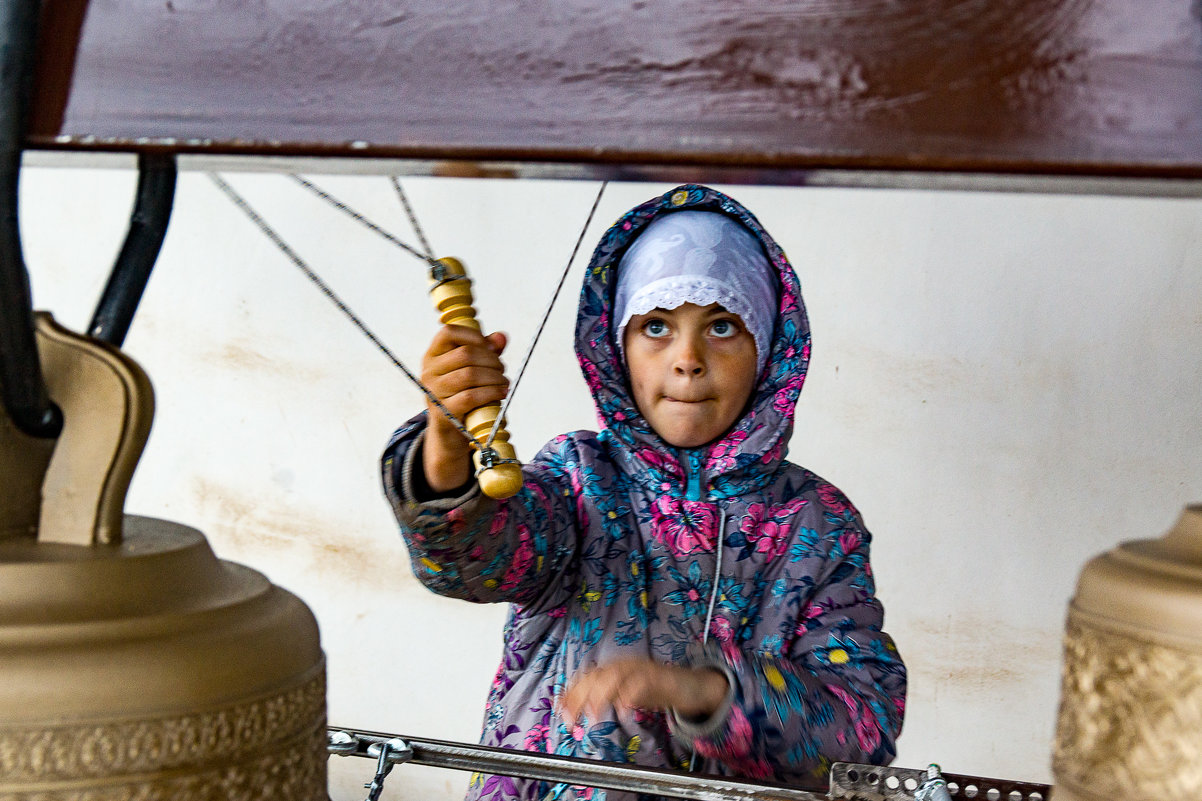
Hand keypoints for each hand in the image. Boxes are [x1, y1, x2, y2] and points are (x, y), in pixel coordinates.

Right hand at [420, 325, 508, 491]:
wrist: (452, 433)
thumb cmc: (464, 395)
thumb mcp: (473, 369)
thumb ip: (486, 351)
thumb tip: (501, 337)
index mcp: (433, 356)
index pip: (448, 332)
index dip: (474, 335)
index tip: (492, 348)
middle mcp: (429, 372)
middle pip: (465, 354)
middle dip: (491, 360)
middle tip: (502, 370)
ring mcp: (433, 392)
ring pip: (469, 375)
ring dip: (494, 377)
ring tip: (504, 383)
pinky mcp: (443, 412)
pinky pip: (470, 397)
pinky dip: (491, 393)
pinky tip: (502, 393)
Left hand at [559, 658, 727, 727]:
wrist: (690, 685)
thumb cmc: (657, 690)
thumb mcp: (627, 694)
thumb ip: (607, 698)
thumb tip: (581, 709)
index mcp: (615, 668)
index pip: (587, 677)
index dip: (571, 693)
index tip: (560, 712)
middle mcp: (625, 665)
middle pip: (596, 676)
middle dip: (579, 697)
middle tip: (570, 720)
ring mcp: (642, 669)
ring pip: (614, 676)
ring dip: (600, 696)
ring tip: (592, 715)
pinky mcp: (659, 677)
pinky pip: (641, 683)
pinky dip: (630, 694)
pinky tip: (623, 708)